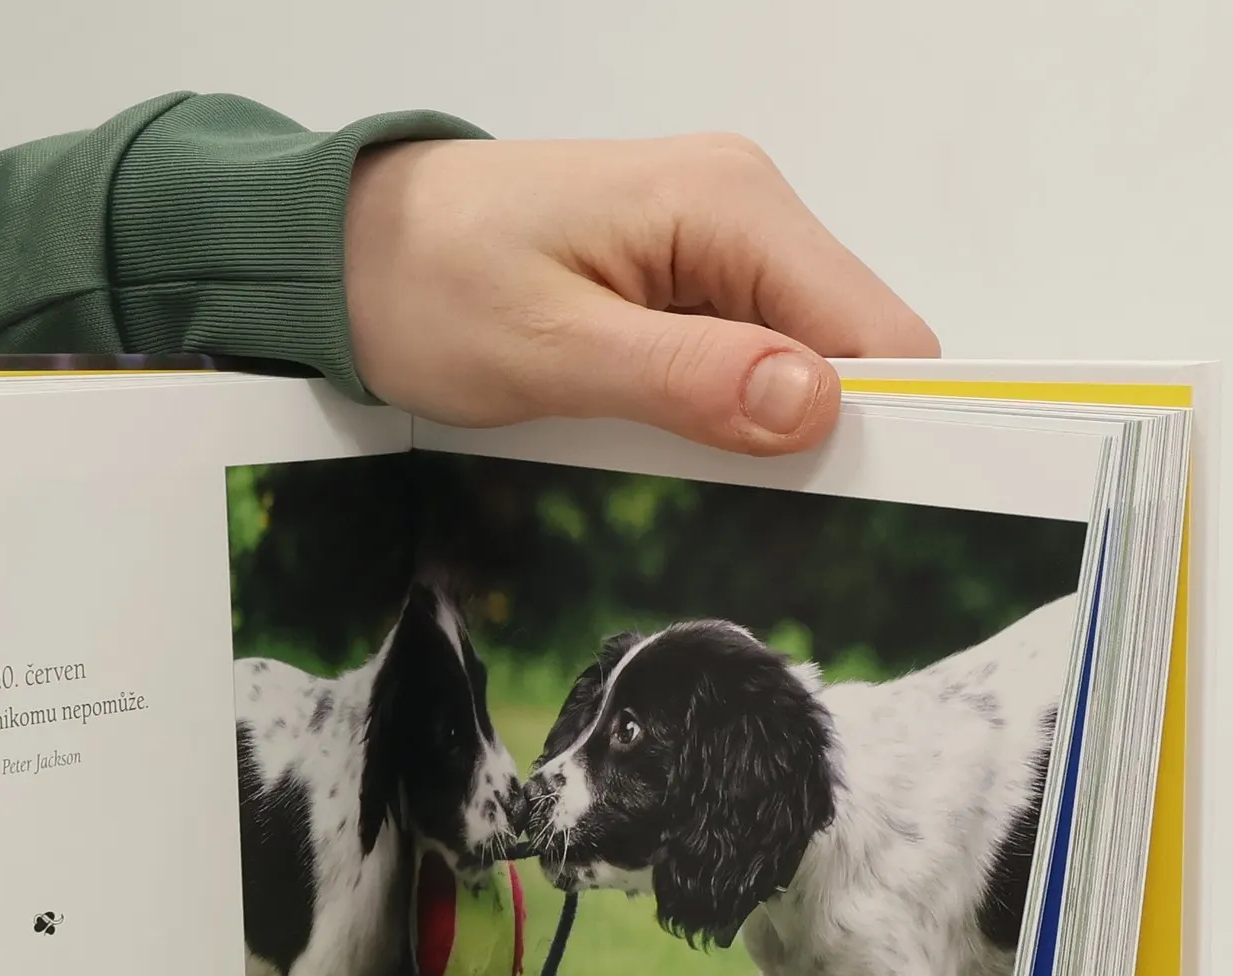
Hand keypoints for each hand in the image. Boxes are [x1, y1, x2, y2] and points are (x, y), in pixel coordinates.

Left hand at [345, 133, 937, 454]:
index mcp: (729, 203)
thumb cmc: (430, 284)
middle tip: (757, 514)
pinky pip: (746, 354)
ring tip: (701, 481)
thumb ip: (688, 378)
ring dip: (768, 430)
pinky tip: (678, 447)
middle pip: (850, 346)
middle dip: (822, 434)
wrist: (350, 249)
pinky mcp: (684, 276)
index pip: (874, 328)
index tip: (858, 512)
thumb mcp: (554, 350)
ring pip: (801, 360)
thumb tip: (814, 405)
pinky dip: (728, 412)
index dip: (882, 423)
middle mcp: (742, 206)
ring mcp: (715, 241)